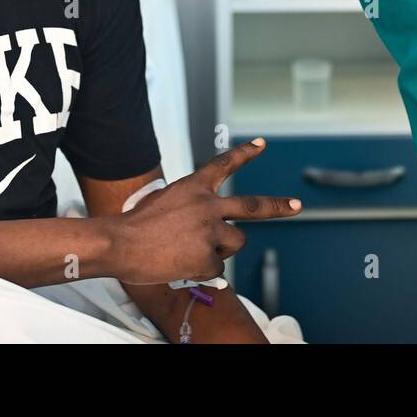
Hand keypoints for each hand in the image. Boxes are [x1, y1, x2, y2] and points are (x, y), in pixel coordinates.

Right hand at [111, 138, 302, 284]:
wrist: (120, 243)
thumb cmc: (136, 226)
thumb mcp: (164, 203)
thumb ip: (190, 211)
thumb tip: (205, 235)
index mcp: (194, 186)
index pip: (224, 164)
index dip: (245, 154)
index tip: (262, 144)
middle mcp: (208, 205)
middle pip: (252, 205)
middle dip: (277, 206)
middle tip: (296, 205)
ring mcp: (211, 230)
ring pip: (235, 242)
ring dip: (221, 250)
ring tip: (191, 251)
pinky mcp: (208, 256)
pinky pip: (217, 269)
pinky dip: (203, 271)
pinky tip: (182, 264)